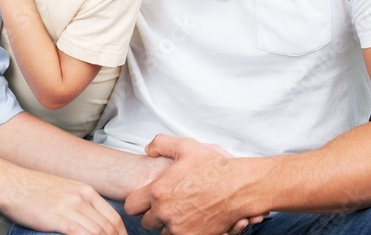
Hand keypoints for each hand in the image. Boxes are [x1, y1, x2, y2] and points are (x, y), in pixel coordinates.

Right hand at [0, 169, 126, 234]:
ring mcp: (70, 206)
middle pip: (109, 227)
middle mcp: (82, 197)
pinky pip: (81, 234)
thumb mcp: (63, 189)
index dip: (121, 234)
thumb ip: (79, 202)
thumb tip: (89, 220)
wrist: (10, 182)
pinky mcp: (57, 217)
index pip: (114, 217)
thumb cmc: (32, 189)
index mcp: (86, 190)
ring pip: (99, 232)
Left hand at [125, 135, 267, 234]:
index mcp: (158, 192)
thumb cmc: (213, 167)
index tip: (146, 199)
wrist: (239, 187)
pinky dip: (185, 231)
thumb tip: (148, 149)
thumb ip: (161, 144)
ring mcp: (180, 228)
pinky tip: (193, 219)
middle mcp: (166, 213)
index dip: (138, 202)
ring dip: (169, 225)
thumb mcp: (185, 146)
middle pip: (146, 223)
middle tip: (167, 205)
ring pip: (164, 233)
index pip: (131, 206)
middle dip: (154, 215)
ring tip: (182, 211)